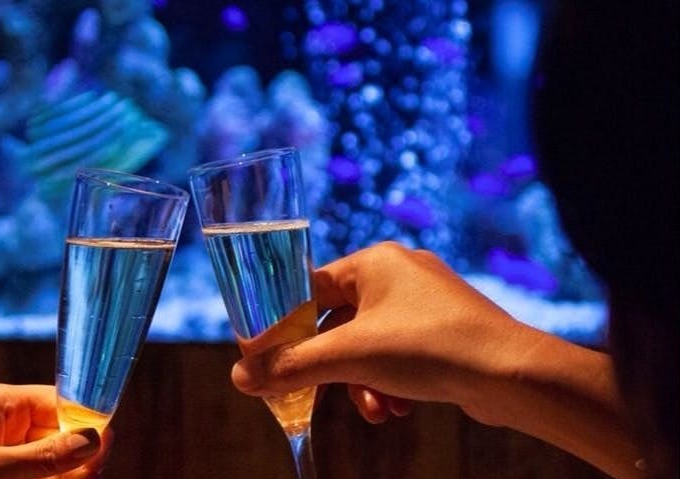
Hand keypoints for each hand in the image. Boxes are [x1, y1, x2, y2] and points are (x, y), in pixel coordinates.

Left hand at [0, 383, 111, 478]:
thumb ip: (44, 458)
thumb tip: (96, 439)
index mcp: (0, 403)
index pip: (63, 403)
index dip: (87, 428)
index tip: (101, 459)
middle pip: (57, 436)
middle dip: (72, 462)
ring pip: (41, 462)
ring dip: (54, 476)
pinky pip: (20, 473)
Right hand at [231, 241, 540, 425]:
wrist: (513, 375)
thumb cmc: (431, 348)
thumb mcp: (350, 358)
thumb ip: (291, 367)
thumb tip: (240, 377)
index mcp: (374, 262)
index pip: (308, 287)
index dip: (283, 324)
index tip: (265, 356)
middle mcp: (398, 274)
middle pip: (335, 321)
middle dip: (327, 365)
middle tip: (307, 392)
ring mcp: (423, 302)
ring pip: (365, 344)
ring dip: (359, 381)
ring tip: (373, 409)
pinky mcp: (442, 330)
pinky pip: (396, 354)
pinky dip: (387, 381)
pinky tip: (396, 407)